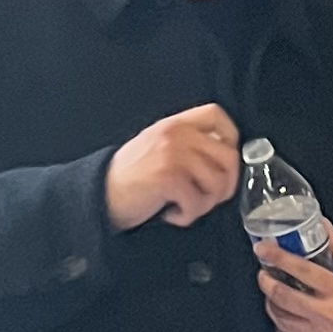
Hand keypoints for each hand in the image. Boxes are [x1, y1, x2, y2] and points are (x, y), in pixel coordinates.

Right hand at [105, 104, 242, 231]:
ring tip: (185, 206)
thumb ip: (189, 144)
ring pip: (217, 183)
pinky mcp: (168, 178)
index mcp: (176, 124)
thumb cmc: (132, 176)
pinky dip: (187, 215)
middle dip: (225, 186)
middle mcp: (176, 134)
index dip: (231, 140)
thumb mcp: (160, 146)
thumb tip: (225, 160)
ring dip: (205, 204)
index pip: (218, 116)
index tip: (224, 163)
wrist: (100, 193)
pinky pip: (197, 202)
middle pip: (228, 157)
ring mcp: (172, 154)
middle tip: (207, 197)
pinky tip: (171, 212)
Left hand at [259, 224, 332, 331]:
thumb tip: (322, 226)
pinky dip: (279, 323)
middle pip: (283, 295)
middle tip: (263, 273)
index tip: (263, 248)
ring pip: (280, 317)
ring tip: (272, 292)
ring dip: (270, 302)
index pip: (302, 270)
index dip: (278, 257)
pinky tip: (283, 315)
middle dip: (266, 282)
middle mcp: (327, 315)